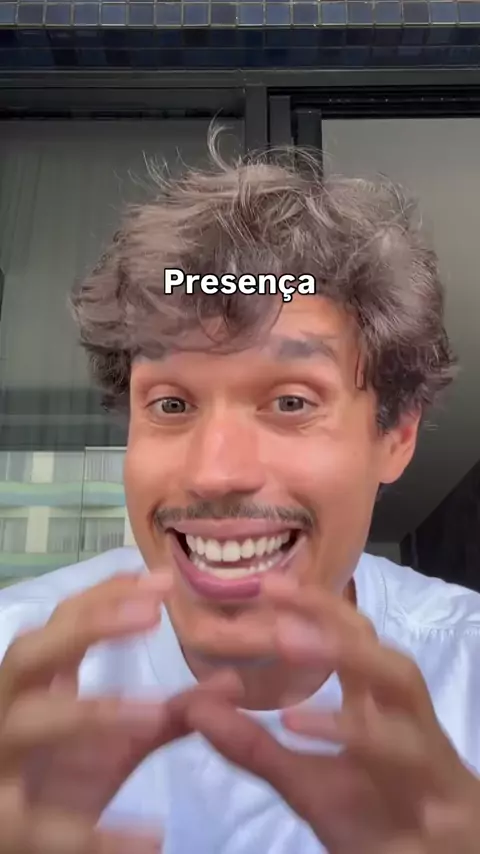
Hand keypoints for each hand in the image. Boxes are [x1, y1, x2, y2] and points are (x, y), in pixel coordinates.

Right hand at [0, 572, 239, 853]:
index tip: (161, 580)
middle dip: (86, 628)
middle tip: (152, 614)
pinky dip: (93, 834)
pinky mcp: (4, 828)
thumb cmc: (64, 778)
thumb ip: (171, 713)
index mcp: (40, 687)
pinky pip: (38, 826)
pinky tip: (151, 838)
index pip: (63, 623)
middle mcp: (10, 714)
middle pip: (28, 653)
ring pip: (29, 724)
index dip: (106, 597)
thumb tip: (234, 681)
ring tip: (157, 713)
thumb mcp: (119, 742)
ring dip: (91, 712)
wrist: (20, 844)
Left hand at [186, 577, 479, 853]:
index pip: (354, 639)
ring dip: (346, 656)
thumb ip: (253, 746)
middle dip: (330, 615)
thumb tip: (193, 706)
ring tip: (287, 638)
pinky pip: (404, 754)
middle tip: (275, 593)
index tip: (266, 584)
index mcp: (379, 706)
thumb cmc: (375, 821)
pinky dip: (354, 732)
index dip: (316, 606)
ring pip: (402, 686)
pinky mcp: (445, 795)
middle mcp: (408, 717)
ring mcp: (431, 753)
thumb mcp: (303, 781)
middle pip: (375, 644)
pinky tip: (298, 722)